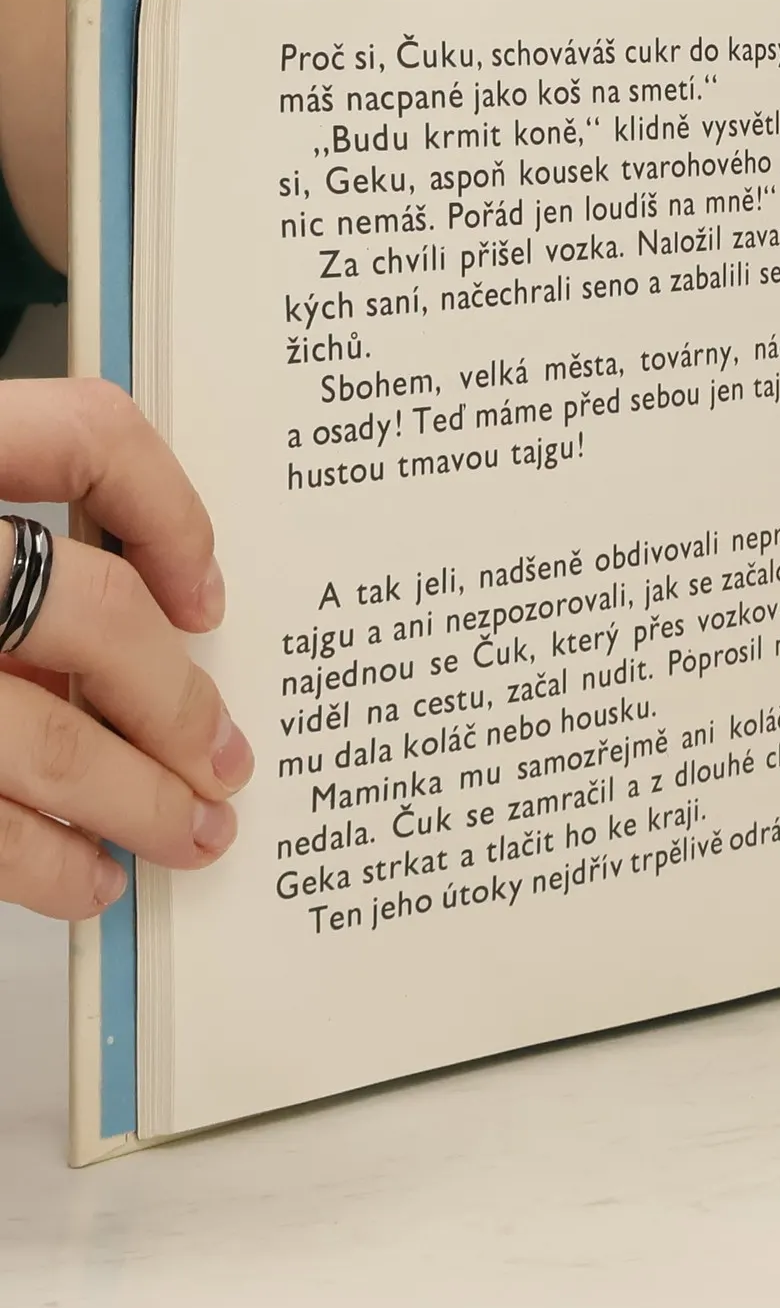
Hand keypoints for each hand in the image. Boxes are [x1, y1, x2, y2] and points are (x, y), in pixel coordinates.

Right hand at [0, 379, 250, 918]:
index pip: (81, 433)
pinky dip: (36, 862)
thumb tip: (161, 616)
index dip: (170, 508)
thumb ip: (19, 544)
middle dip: (178, 704)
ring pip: (37, 740)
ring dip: (135, 802)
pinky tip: (80, 874)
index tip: (212, 596)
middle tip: (230, 762)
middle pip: (90, 613)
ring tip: (189, 836)